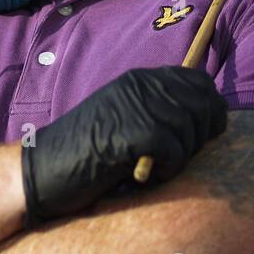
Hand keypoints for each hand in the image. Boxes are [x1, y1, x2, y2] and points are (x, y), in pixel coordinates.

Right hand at [21, 65, 227, 226]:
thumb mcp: (123, 119)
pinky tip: (146, 175)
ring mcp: (135, 105)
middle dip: (202, 135)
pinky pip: (175, 149)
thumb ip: (157, 111)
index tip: (207, 133)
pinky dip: (168, 168)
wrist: (42, 169)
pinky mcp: (132, 131)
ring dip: (181, 156)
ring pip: (191, 128)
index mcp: (139, 79)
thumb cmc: (84, 153)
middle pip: (203, 103)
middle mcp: (140, 85)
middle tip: (178, 158)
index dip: (211, 108)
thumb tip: (206, 117)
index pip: (198, 81)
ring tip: (157, 168)